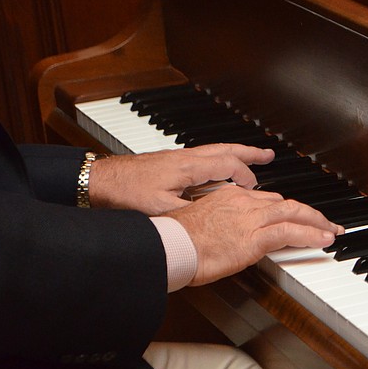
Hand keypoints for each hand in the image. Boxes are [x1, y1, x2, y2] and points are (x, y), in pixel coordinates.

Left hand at [88, 144, 274, 214]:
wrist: (99, 181)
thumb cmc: (125, 193)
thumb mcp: (160, 210)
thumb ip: (188, 214)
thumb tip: (210, 220)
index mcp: (187, 166)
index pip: (227, 164)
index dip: (245, 175)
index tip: (254, 188)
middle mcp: (185, 157)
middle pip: (225, 148)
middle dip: (249, 152)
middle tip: (268, 155)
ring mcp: (177, 158)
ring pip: (214, 149)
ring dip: (235, 152)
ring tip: (252, 156)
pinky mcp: (170, 163)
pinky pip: (203, 155)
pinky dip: (219, 158)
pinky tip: (217, 169)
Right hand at [167, 185, 343, 285]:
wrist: (169, 247)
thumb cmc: (177, 242)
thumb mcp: (203, 227)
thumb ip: (222, 227)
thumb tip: (231, 239)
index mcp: (230, 197)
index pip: (268, 199)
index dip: (288, 208)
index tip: (299, 216)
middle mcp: (244, 202)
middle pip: (286, 203)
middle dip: (310, 213)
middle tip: (325, 222)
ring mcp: (250, 219)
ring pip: (294, 214)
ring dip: (317, 222)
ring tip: (332, 231)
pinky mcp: (253, 238)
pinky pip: (290, 232)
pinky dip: (311, 235)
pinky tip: (323, 239)